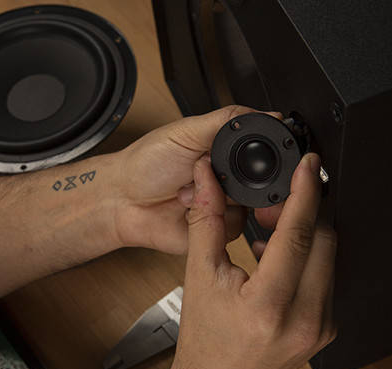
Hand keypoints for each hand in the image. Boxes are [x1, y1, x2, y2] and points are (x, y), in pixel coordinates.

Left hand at [113, 105, 280, 253]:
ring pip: (250, 207)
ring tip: (189, 193)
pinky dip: (210, 219)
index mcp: (226, 151)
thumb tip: (268, 113)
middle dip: (229, 179)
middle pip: (260, 181)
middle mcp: (228, 179)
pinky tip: (189, 211)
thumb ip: (228, 121)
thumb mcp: (187, 131)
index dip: (255, 156)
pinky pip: (234, 228)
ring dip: (215, 198)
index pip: (260, 151)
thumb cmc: (146, 164)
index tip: (231, 158)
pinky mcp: (217, 231)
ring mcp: (224, 205)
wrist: (123, 201)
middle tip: (202, 173)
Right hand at [173, 152, 336, 368]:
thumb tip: (208, 181)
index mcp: (269, 305)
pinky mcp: (327, 328)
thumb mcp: (199, 277)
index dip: (304, 192)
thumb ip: (207, 222)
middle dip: (303, 212)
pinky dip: (308, 258)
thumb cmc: (206, 343)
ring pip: (329, 257)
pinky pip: (327, 278)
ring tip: (270, 233)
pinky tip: (279, 258)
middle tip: (273, 204)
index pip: (298, 234)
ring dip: (305, 235)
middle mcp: (305, 318)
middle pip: (323, 241)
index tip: (307, 165)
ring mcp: (321, 326)